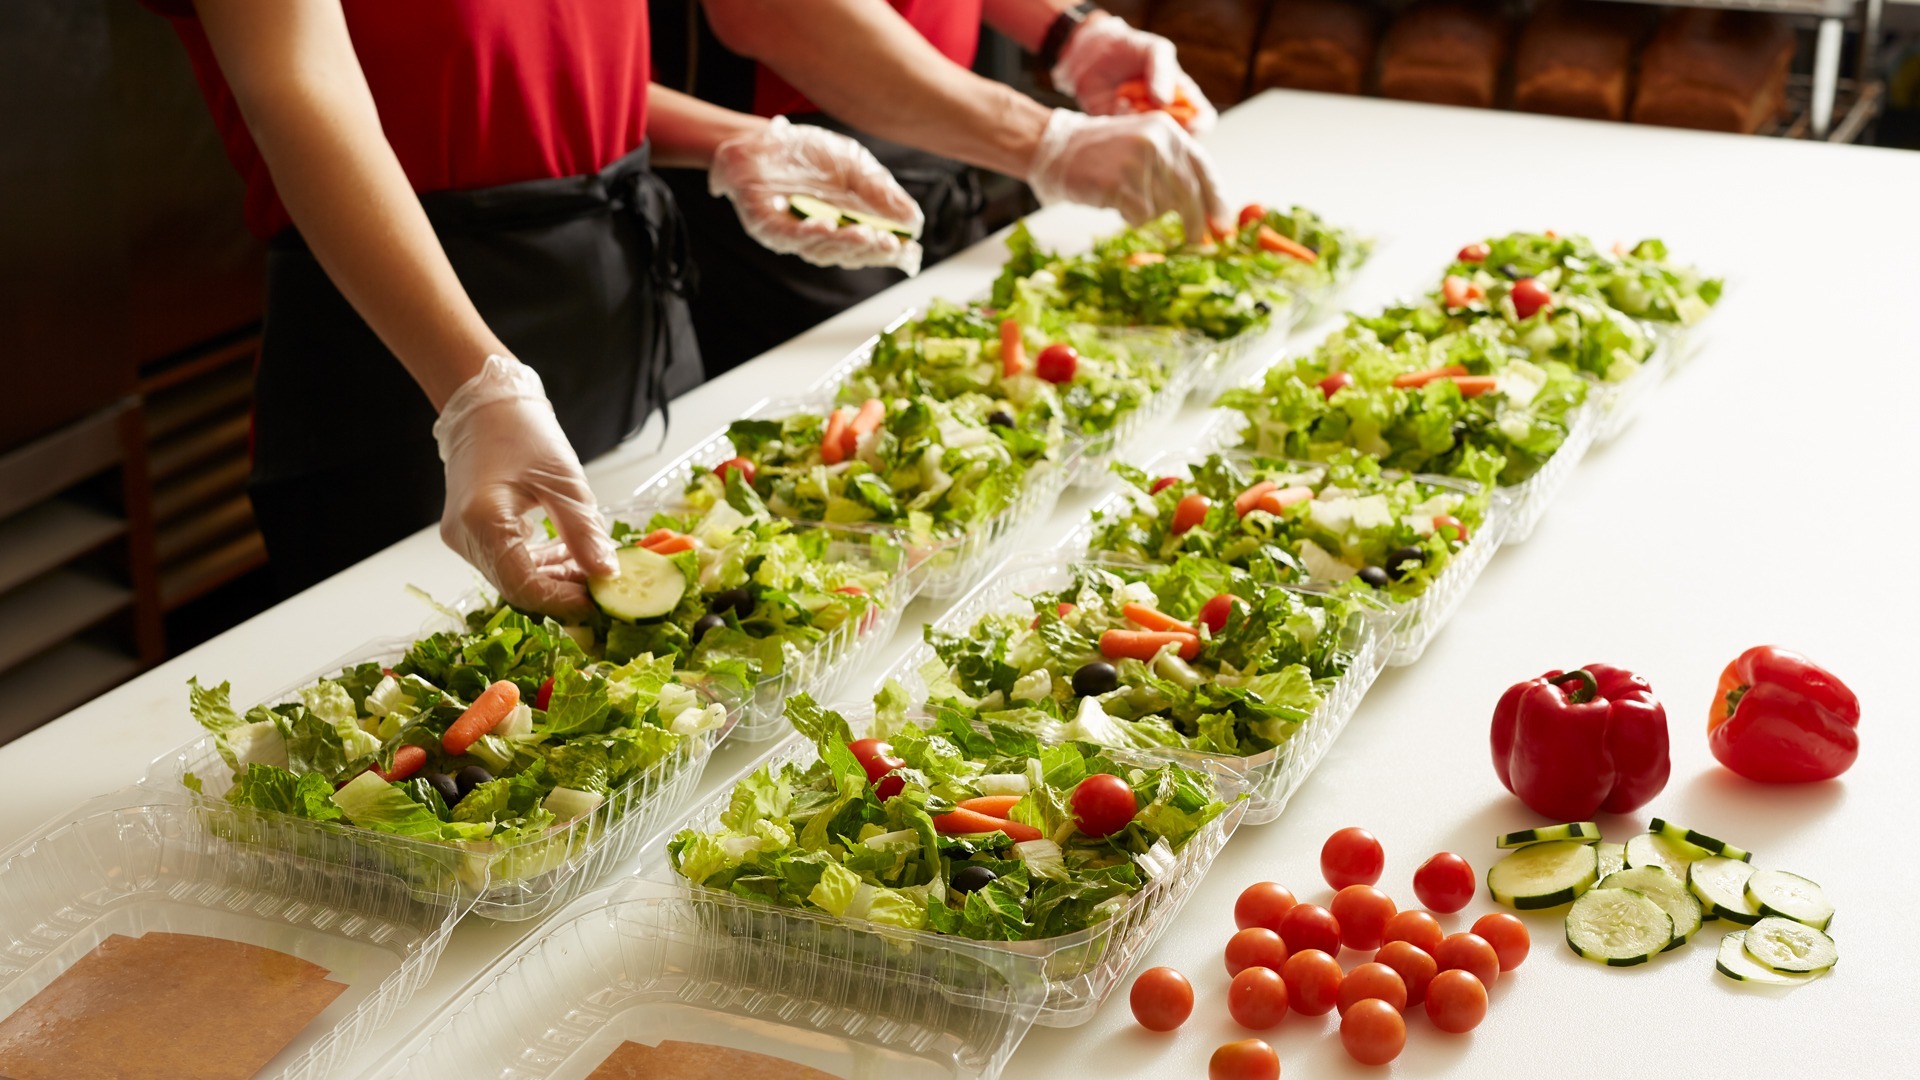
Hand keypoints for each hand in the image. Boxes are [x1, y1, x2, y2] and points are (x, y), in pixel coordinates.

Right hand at [434, 355, 614, 620]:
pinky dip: (539, 564)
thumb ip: (585, 533)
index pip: (524, 588)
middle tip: (603, 587)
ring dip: (554, 578)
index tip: (601, 602)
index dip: (564, 602)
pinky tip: (569, 554)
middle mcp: (465, 537)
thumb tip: (607, 574)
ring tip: (591, 566)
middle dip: (563, 592)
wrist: (484, 403)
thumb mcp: (565, 482)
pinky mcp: (470, 533)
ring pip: (513, 578)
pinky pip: (506, 561)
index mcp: (484, 522)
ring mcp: (463, 537)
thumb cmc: (521, 430)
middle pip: (517, 588)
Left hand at [709, 116, 925, 272]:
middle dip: (871, 250)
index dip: (889, 251)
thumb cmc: (807, 154)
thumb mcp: (854, 165)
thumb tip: (913, 219)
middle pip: (849, 254)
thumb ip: (881, 191)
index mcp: (846, 223)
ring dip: (846, 244)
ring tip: (867, 234)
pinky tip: (829, 225)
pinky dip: (812, 233)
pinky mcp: (770, 228)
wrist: (761, 139)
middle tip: (890, 244)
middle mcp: (822, 236)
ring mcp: (795, 235)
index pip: (871, 246)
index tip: (910, 249)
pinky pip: (792, 235)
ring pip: (823, 249)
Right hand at [1026, 109, 1227, 242]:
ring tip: (1125, 194)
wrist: (1055, 146)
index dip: (1216, 199)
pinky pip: (1139, 217)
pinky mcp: (1119, 184)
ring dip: (1147, 212)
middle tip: (1196, 240)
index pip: (1203, 168)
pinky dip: (1130, 218)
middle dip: (1194, 221)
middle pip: (1188, 193)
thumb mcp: (1144, 142)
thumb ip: (1172, 166)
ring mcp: (1137, 163)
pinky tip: (1115, 201)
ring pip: (1162, 208)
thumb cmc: (1100, 151)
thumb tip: (1204, 208)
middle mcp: (1157, 143)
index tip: (1222, 225)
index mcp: (1168, 130)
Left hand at [1051, 14, 1218, 133]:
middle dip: (1167, 128)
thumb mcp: (1154, 50)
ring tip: (1130, 99)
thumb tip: (1164, 101)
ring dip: (1142, 124)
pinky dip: (1124, 122)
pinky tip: (1118, 101)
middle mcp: (1165, 115)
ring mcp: (1142, 124)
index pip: (1203, 118)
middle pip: (1178, 138)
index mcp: (1182, 96)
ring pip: (1151, 141)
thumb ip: (1162, 71)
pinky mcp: (1120, 129)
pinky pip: (1126, 138)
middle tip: (1151, 109)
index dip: (1200, 126)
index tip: (1189, 125)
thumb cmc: (1132, 48)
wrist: (1093, 51)